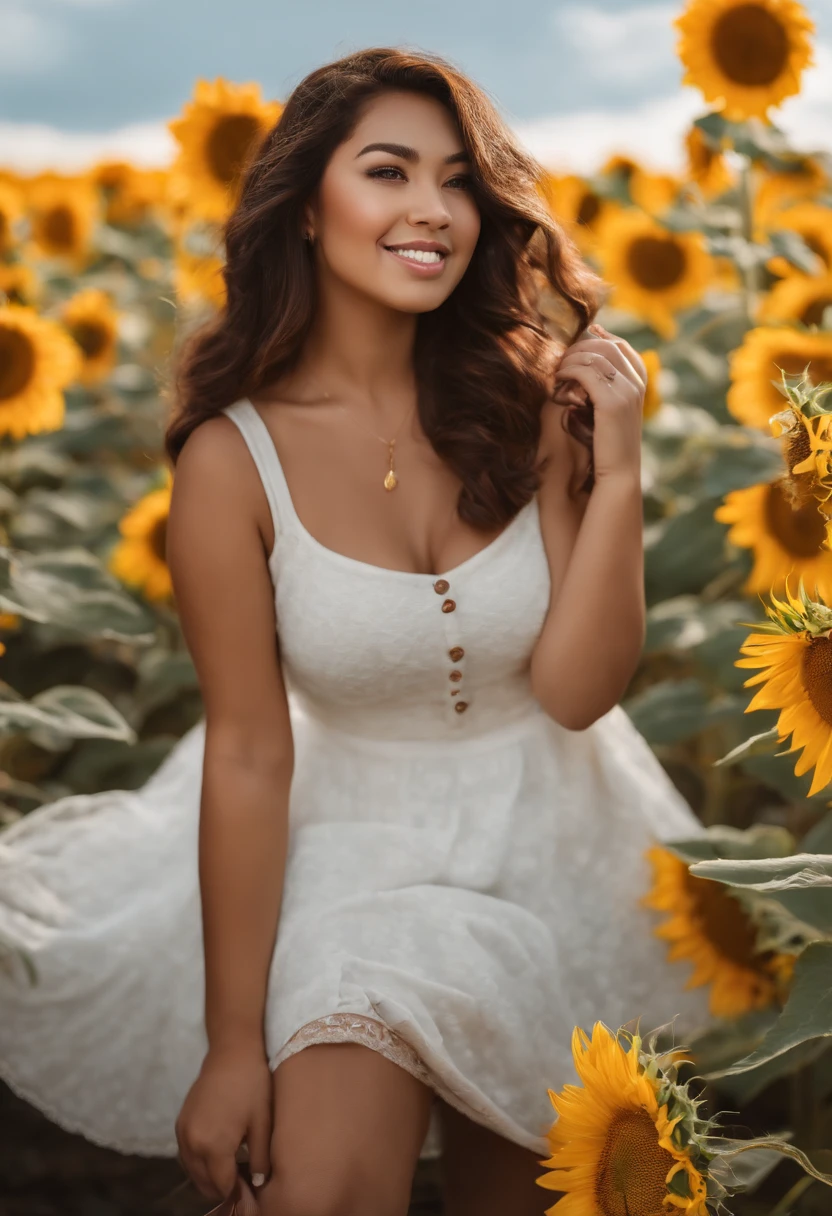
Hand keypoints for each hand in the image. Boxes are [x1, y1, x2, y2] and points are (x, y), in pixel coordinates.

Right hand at [175, 1040, 272, 1202]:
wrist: (232, 1052)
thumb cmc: (252, 1085)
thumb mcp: (262, 1123)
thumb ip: (259, 1159)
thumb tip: (258, 1183)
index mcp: (213, 1146)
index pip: (222, 1185)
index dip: (237, 1191)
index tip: (250, 1187)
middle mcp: (192, 1143)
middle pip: (203, 1183)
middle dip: (221, 1187)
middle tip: (242, 1179)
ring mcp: (182, 1133)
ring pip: (191, 1171)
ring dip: (208, 1176)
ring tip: (231, 1169)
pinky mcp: (179, 1123)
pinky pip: (185, 1155)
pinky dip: (198, 1162)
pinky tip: (216, 1156)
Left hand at [552, 323, 646, 482]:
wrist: (618, 474)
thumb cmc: (608, 447)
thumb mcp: (607, 414)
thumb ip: (601, 391)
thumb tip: (579, 372)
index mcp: (639, 384)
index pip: (621, 346)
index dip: (601, 337)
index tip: (582, 335)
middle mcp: (636, 383)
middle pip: (606, 346)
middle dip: (580, 347)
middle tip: (560, 358)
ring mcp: (627, 391)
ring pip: (595, 355)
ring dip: (571, 358)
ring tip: (557, 370)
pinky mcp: (612, 402)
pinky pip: (586, 372)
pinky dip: (568, 371)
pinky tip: (558, 380)